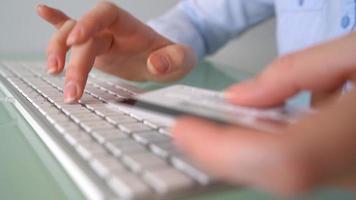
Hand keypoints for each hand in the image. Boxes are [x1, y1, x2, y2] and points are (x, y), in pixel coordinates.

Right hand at [37, 2, 196, 102]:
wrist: (166, 62)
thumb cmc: (172, 58)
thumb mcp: (182, 60)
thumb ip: (174, 60)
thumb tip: (154, 64)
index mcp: (130, 26)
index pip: (105, 14)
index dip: (88, 23)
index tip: (75, 42)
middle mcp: (112, 29)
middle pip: (85, 37)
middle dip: (75, 63)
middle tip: (71, 91)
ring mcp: (101, 39)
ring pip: (71, 37)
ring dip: (58, 52)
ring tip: (54, 73)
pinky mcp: (95, 50)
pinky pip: (72, 32)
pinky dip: (56, 24)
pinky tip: (42, 12)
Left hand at [172, 33, 355, 195]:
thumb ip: (296, 73)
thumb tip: (241, 99)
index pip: (282, 159)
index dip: (224, 150)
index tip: (184, 129)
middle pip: (275, 174)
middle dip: (222, 154)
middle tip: (190, 130)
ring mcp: (352, 174)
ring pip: (282, 175)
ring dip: (238, 152)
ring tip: (211, 129)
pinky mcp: (347, 170)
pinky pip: (295, 168)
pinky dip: (261, 149)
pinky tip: (254, 125)